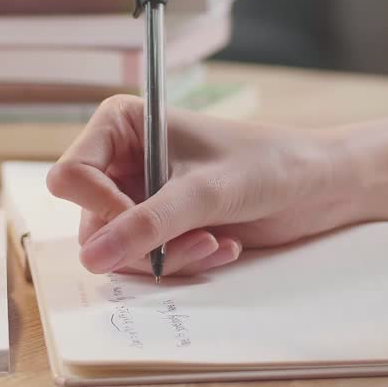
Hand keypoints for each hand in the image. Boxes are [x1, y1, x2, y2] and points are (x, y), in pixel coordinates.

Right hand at [46, 95, 359, 275]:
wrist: (318, 185)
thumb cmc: (267, 165)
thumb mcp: (204, 194)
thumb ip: (146, 225)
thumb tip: (92, 258)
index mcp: (120, 126)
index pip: (69, 176)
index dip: (99, 207)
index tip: (141, 222)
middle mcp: (122, 159)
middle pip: (91, 220)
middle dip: (140, 242)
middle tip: (191, 240)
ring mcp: (139, 194)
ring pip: (117, 248)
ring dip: (166, 257)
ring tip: (212, 244)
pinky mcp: (161, 224)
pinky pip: (145, 260)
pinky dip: (180, 260)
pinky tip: (222, 246)